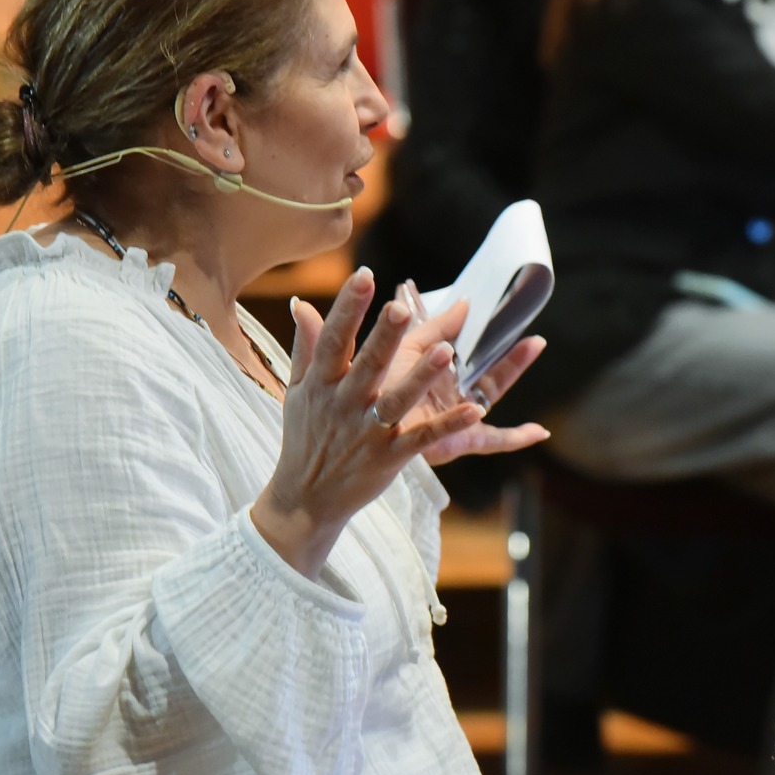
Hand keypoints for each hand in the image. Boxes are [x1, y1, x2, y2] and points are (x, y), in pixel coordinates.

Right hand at [256, 270, 546, 575]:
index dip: (348, 307)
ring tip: (447, 352)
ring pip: (398, 401)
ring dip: (422, 377)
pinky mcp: (390, 457)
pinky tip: (474, 409)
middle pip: (367, 365)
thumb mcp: (299, 390)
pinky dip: (448, 424)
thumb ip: (307, 345)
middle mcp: (344, 405)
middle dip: (384, 336)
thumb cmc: (305, 437)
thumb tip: (302, 303)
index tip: (364, 275)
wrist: (304, 499)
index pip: (334, 339)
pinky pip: (424, 438)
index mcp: (322, 383)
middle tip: (401, 307)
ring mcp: (368, 432)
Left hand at [388, 295, 550, 466]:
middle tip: (536, 339)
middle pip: (488, 376)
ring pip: (489, 396)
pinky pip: (489, 443)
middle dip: (513, 358)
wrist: (347, 429)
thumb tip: (464, 302)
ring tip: (533, 346)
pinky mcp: (451, 443)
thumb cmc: (372, 389)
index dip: (489, 338)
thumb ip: (435, 329)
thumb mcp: (406, 350)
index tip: (508, 316)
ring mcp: (453, 421)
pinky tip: (538, 430)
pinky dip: (514, 438)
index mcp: (438, 376)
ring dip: (510, 372)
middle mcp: (448, 398)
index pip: (470, 354)